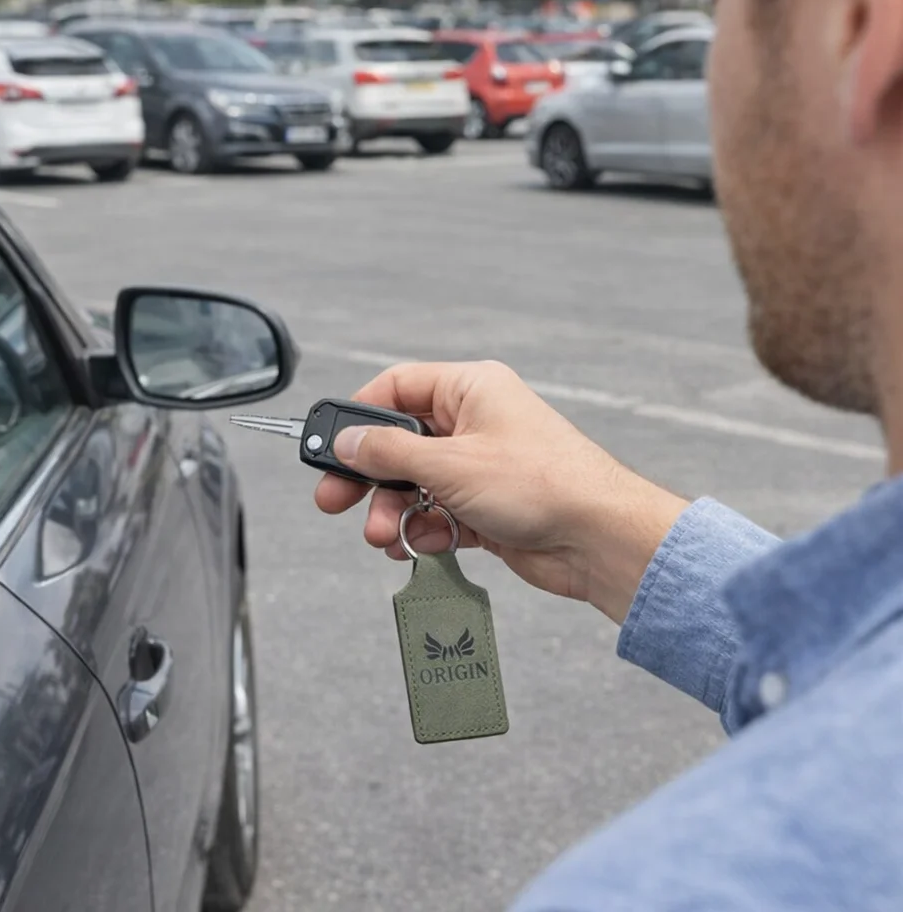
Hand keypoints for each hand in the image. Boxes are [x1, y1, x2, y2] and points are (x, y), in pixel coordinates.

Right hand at [314, 361, 688, 623]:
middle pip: (401, 443)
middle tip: (335, 501)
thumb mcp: (450, 463)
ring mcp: (481, 467)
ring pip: (417, 485)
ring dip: (394, 512)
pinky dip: (424, 530)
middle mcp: (475, 423)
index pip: (398, 387)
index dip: (361, 415)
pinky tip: (419, 545)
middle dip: (370, 477)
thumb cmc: (542, 484)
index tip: (332, 445)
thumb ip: (389, 452)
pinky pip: (439, 514)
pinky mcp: (487, 507)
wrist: (599, 540)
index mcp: (470, 390)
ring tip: (385, 536)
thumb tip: (348, 441)